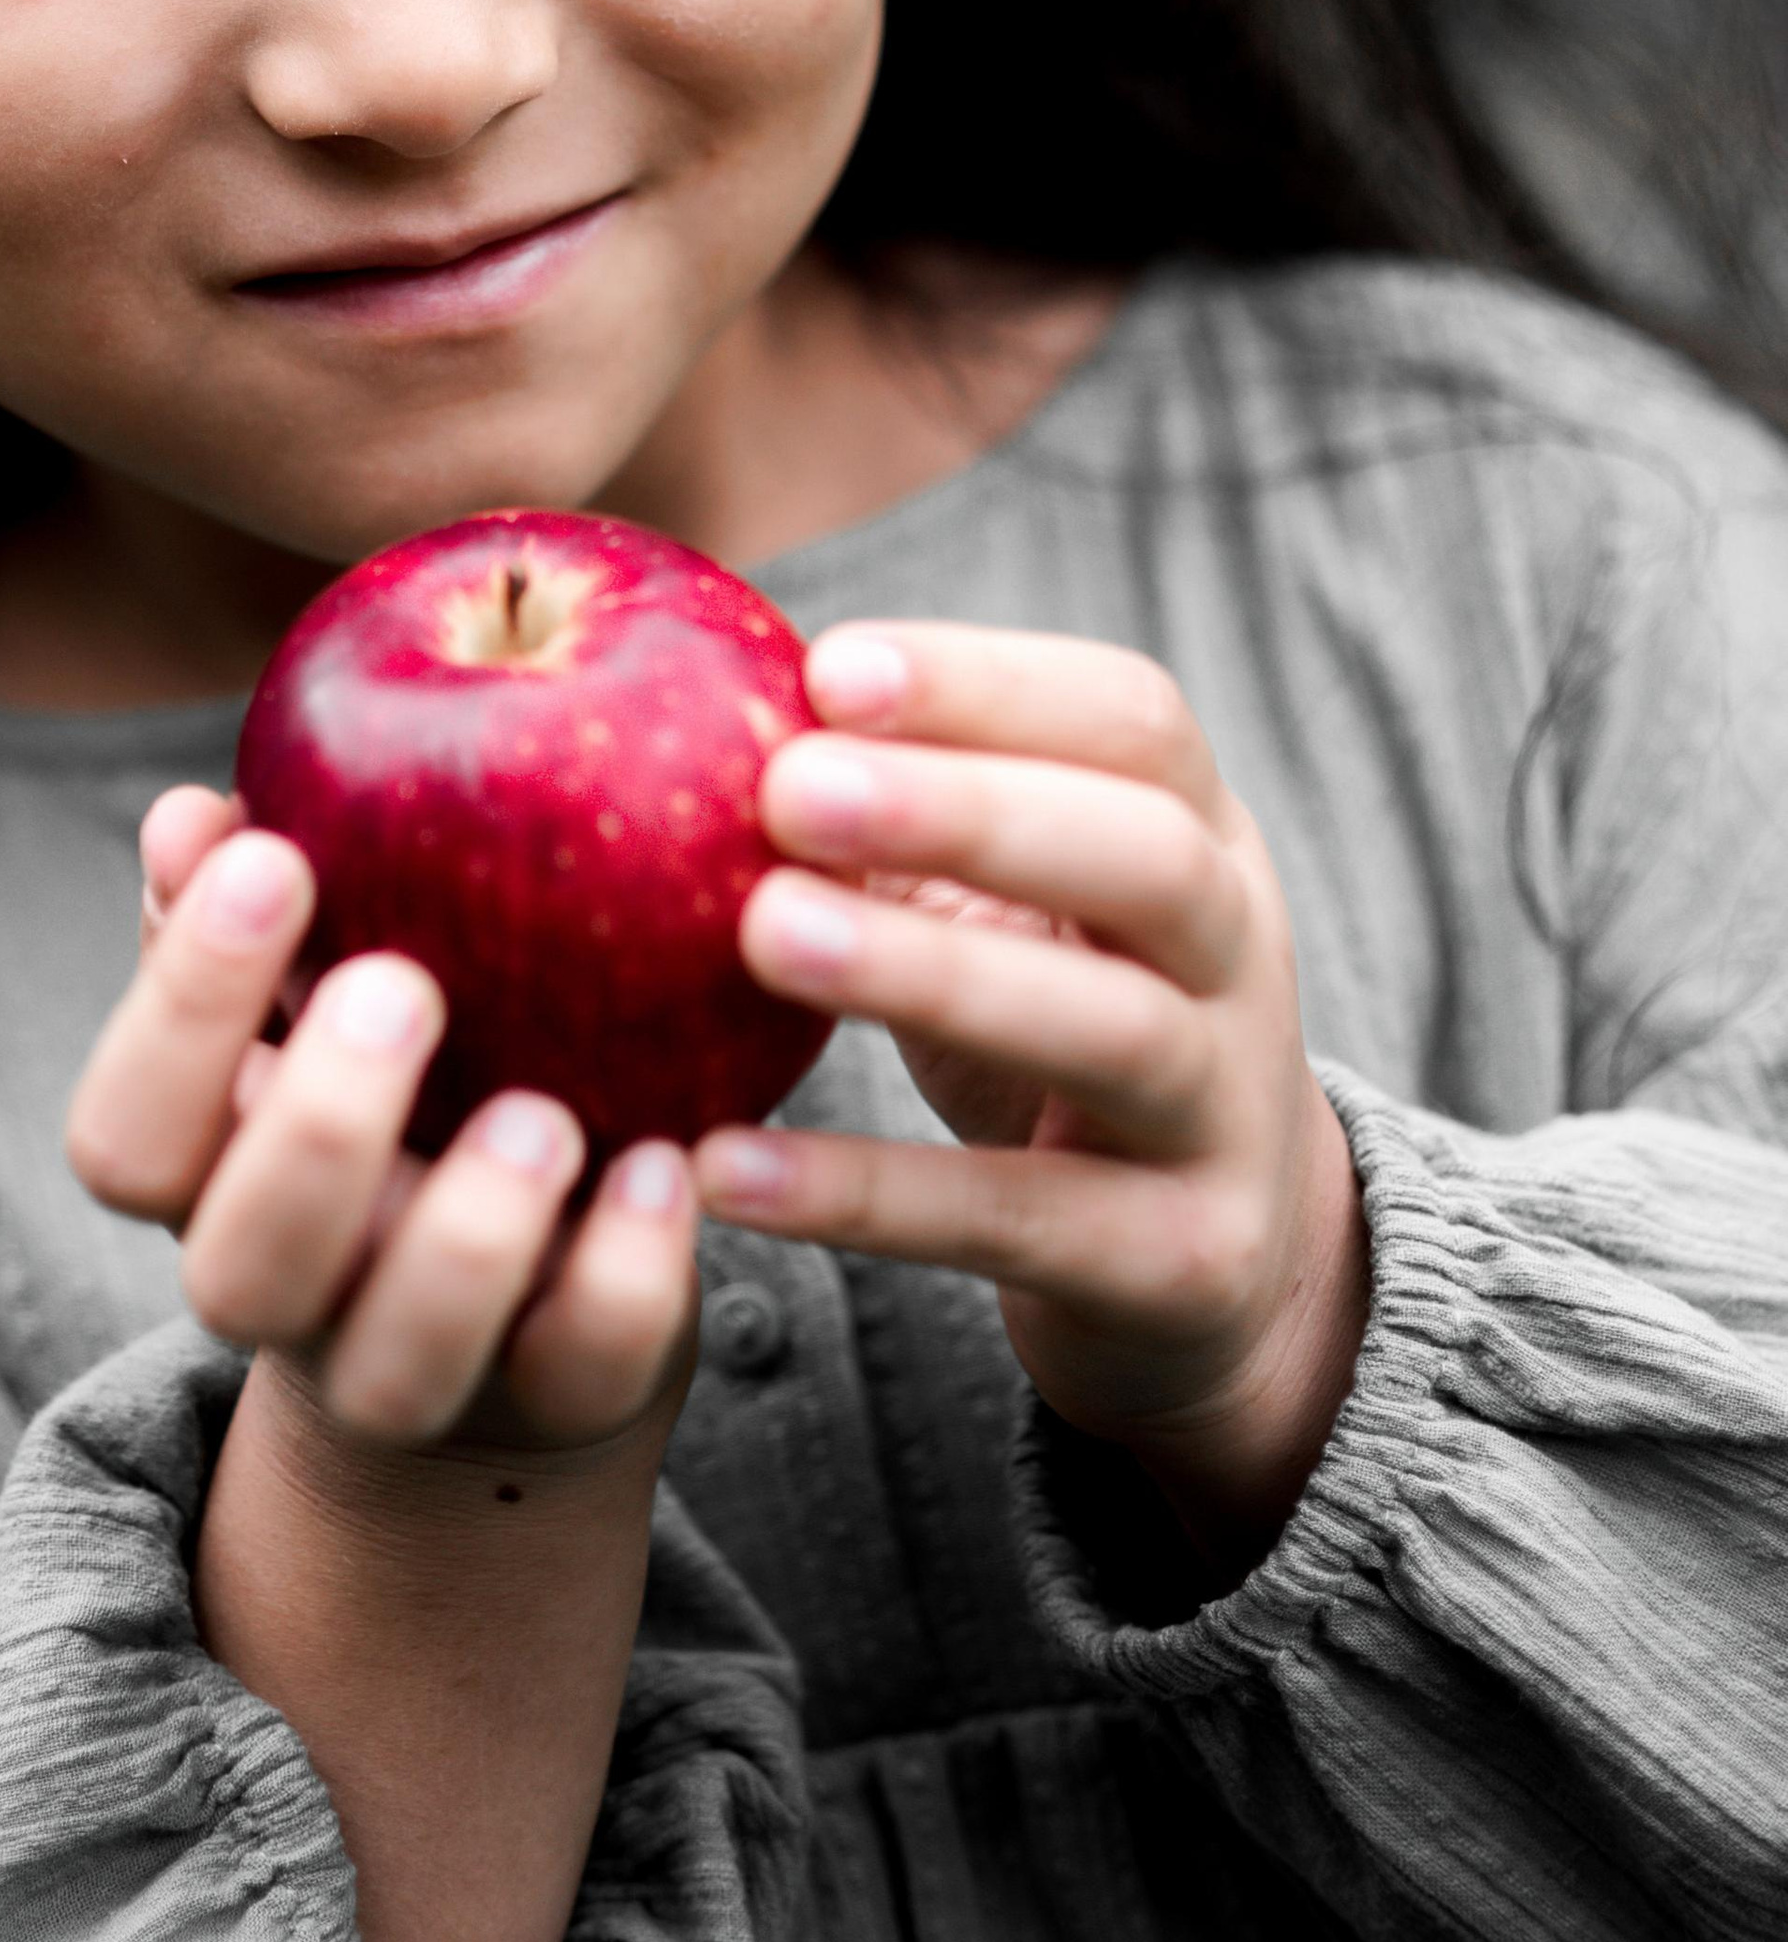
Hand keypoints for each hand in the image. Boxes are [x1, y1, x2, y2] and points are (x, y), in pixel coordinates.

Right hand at [65, 785, 700, 1456]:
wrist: (511, 1307)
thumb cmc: (397, 1079)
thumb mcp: (310, 992)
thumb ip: (243, 901)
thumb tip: (191, 818)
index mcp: (208, 1180)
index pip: (124, 1137)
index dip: (180, 1008)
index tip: (274, 859)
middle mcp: (293, 1293)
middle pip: (240, 1272)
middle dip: (316, 1131)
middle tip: (404, 987)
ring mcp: (423, 1367)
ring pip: (399, 1369)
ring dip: (468, 1239)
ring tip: (544, 1112)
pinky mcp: (560, 1398)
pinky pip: (582, 1372)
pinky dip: (625, 1276)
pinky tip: (662, 1166)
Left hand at [694, 623, 1368, 1564]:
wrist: (1220, 1272)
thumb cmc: (1061, 1026)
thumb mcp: (1019, 909)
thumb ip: (901, 819)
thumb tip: (698, 721)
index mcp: (1204, 833)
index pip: (1131, 720)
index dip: (986, 684)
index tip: (825, 669)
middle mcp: (1242, 957)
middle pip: (1146, 856)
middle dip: (966, 809)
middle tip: (787, 789)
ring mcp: (1227, 1113)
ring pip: (1110, 1029)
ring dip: (931, 973)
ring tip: (765, 935)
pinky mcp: (1183, 1263)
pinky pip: (1021, 1222)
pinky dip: (870, 1195)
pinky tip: (725, 1166)